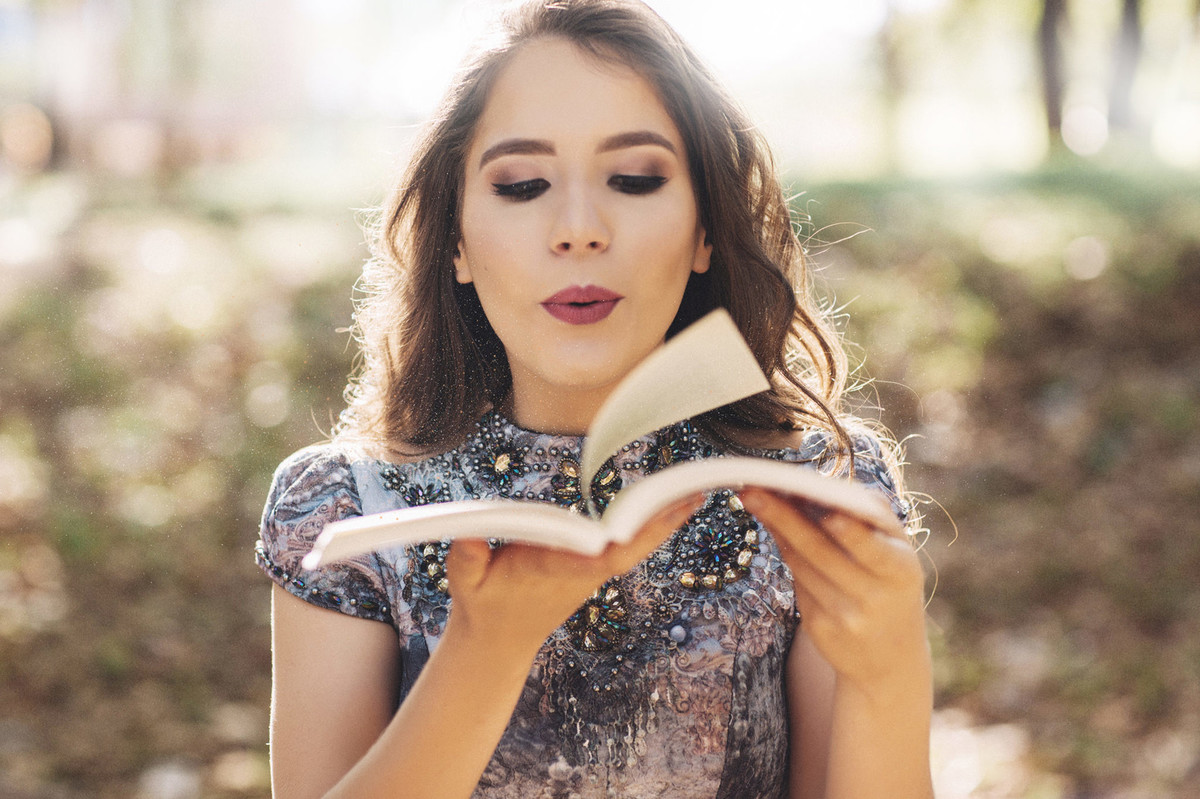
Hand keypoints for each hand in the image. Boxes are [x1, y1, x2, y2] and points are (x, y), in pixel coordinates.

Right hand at [443, 493, 704, 656]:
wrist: (500, 639)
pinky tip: (674, 508)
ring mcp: (591, 572)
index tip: (618, 539)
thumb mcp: (464, 582)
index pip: (581, 561)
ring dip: (664, 522)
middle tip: (688, 498)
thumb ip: (465, 559)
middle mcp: (579, 572)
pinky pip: (630, 546)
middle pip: (624, 550)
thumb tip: (467, 536)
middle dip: (654, 526)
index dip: (602, 550)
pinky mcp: (594, 568)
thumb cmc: (482, 604)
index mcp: (549, 572)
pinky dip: (653, 526)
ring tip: (694, 494)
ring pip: (634, 547)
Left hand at [738, 488, 928, 696]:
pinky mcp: (819, 628)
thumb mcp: (897, 552)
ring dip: (776, 528)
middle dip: (785, 518)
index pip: (875, 551)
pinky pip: (796, 581)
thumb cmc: (890, 583)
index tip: (830, 514)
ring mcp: (845, 617)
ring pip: (801, 564)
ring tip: (755, 498)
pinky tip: (775, 528)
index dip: (853, 534)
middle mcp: (874, 597)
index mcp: (902, 571)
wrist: (890, 656)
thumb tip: (821, 485)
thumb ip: (868, 516)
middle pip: (821, 552)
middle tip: (753, 491)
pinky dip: (785, 551)